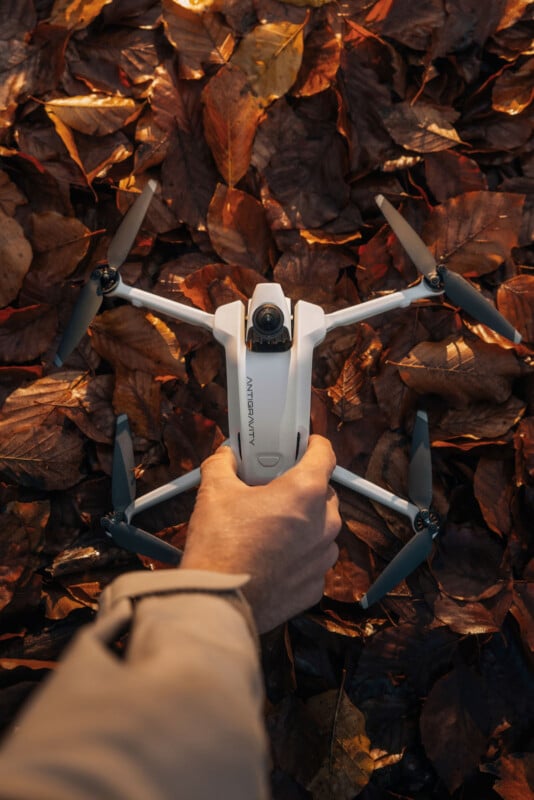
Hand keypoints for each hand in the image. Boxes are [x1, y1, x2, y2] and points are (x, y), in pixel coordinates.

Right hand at [180, 435, 340, 632]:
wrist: (218, 601)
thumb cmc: (220, 546)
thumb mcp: (214, 491)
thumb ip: (223, 464)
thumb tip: (225, 457)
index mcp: (305, 492)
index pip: (324, 455)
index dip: (313, 445)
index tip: (305, 444)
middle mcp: (323, 523)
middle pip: (323, 493)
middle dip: (302, 489)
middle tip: (273, 490)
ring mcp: (322, 557)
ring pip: (322, 528)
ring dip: (303, 523)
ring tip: (270, 527)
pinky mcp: (315, 585)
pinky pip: (314, 560)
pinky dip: (299, 555)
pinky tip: (272, 555)